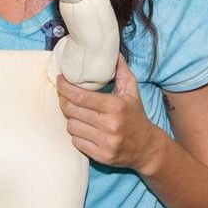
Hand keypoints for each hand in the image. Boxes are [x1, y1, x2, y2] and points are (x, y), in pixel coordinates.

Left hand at [57, 55, 161, 174]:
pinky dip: (77, 134)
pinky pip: (76, 142)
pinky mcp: (101, 156)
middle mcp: (110, 125)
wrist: (147, 147)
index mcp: (116, 106)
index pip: (80, 96)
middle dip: (65, 101)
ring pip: (71, 126)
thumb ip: (120, 69)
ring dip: (72, 119)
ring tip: (80, 114)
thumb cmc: (135, 114)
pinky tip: (85, 129)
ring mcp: (106, 142)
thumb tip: (112, 50)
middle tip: (65, 96)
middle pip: (72, 111)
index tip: (60, 80)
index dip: (65, 87)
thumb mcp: (132, 90)